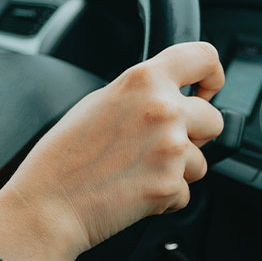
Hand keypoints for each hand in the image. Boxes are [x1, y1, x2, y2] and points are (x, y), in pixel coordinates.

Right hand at [0, 42, 224, 259]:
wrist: (49, 203)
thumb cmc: (64, 155)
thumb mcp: (100, 101)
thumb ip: (142, 93)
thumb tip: (170, 97)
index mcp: (144, 80)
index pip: (204, 57)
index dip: (212, 74)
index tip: (207, 89)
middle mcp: (164, 109)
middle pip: (213, 118)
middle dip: (195, 134)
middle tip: (161, 144)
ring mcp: (171, 149)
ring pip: (202, 160)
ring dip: (179, 168)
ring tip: (139, 170)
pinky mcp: (171, 185)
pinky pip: (185, 191)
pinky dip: (166, 195)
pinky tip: (134, 189)